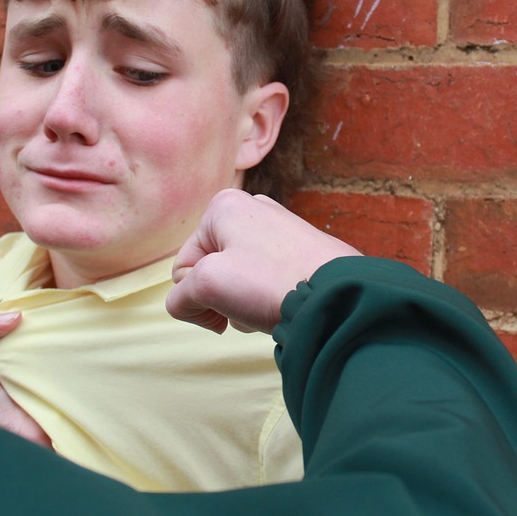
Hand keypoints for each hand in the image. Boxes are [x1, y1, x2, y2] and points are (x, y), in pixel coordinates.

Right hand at [165, 189, 359, 332]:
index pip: (183, 267)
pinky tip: (284, 304)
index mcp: (223, 207)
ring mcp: (278, 228)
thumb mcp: (207, 285)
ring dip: (244, 302)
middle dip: (223, 298)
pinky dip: (267, 298)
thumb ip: (181, 296)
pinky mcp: (300, 250)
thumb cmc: (270, 283)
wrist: (336, 296)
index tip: (220, 309)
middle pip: (212, 270)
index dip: (195, 296)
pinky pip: (265, 279)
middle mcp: (251, 209)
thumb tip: (192, 305)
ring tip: (269, 305)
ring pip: (238, 278)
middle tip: (247, 306)